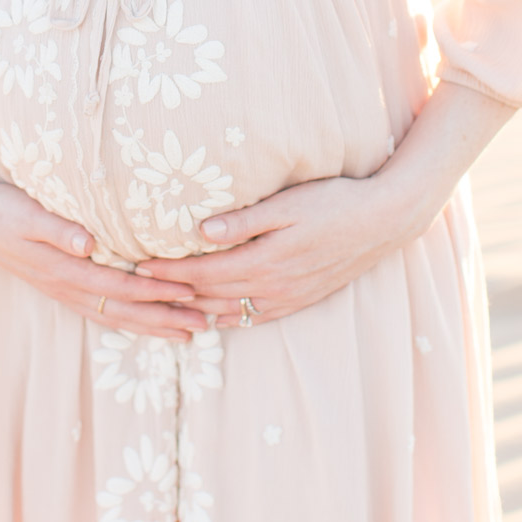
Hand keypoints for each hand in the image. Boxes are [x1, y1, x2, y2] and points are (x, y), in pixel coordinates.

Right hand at [0, 181, 210, 341]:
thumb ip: (57, 228)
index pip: (120, 286)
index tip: (189, 294)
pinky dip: (131, 322)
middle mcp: (68, 286)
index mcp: (65, 269)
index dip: (155, 292)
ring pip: (117, 317)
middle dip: (166, 319)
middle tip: (205, 324)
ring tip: (190, 333)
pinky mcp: (63, 288)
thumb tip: (88, 242)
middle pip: (125, 310)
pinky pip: (103, 312)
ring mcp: (65, 291)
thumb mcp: (26, 213)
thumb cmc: (2, 209)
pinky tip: (149, 325)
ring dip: (154, 327)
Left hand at [136, 173, 404, 328]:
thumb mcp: (289, 204)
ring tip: (164, 304)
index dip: (169, 272)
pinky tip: (213, 316)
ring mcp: (287, 298)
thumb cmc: (335, 203)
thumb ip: (245, 221)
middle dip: (173, 293)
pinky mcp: (300, 300)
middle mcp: (273, 287)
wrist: (383, 223)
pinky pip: (255, 317)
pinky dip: (228, 318)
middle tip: (139, 288)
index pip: (203, 273)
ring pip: (230, 311)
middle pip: (210, 296)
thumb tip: (202, 231)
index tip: (139, 265)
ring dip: (195, 310)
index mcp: (265, 262)